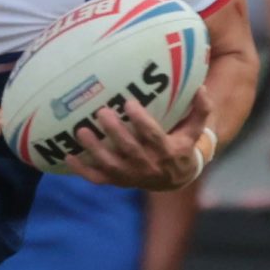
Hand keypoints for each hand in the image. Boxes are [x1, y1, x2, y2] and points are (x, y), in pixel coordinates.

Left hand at [69, 91, 211, 190]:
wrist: (174, 179)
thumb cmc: (181, 146)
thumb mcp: (194, 130)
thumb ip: (200, 110)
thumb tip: (201, 87)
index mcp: (166, 151)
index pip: (153, 135)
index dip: (141, 121)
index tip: (128, 102)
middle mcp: (148, 165)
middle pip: (129, 149)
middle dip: (114, 131)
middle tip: (101, 112)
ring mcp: (130, 175)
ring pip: (110, 165)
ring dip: (94, 149)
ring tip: (81, 131)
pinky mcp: (117, 181)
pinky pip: (97, 178)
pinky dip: (82, 170)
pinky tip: (68, 156)